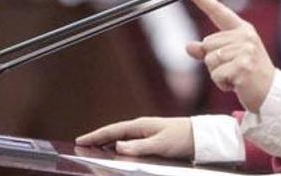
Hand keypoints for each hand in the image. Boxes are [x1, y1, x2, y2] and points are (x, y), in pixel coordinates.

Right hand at [75, 117, 193, 158]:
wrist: (201, 137)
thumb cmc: (182, 139)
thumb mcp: (160, 144)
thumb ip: (139, 146)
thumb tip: (118, 146)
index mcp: (141, 126)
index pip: (113, 131)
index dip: (96, 136)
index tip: (80, 140)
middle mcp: (142, 128)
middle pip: (114, 134)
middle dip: (98, 139)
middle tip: (81, 146)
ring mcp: (147, 134)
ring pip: (122, 139)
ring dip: (108, 144)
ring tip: (94, 150)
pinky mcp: (152, 141)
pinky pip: (130, 144)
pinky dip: (120, 148)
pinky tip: (117, 154)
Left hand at [184, 0, 274, 111]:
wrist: (271, 94)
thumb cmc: (249, 74)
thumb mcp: (229, 58)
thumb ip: (209, 51)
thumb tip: (189, 46)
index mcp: (242, 30)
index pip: (219, 11)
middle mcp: (245, 36)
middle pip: (207, 43)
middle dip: (213, 61)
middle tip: (233, 69)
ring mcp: (245, 50)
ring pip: (209, 60)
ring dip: (217, 74)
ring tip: (235, 77)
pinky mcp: (243, 66)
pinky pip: (216, 74)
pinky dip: (222, 83)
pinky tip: (236, 84)